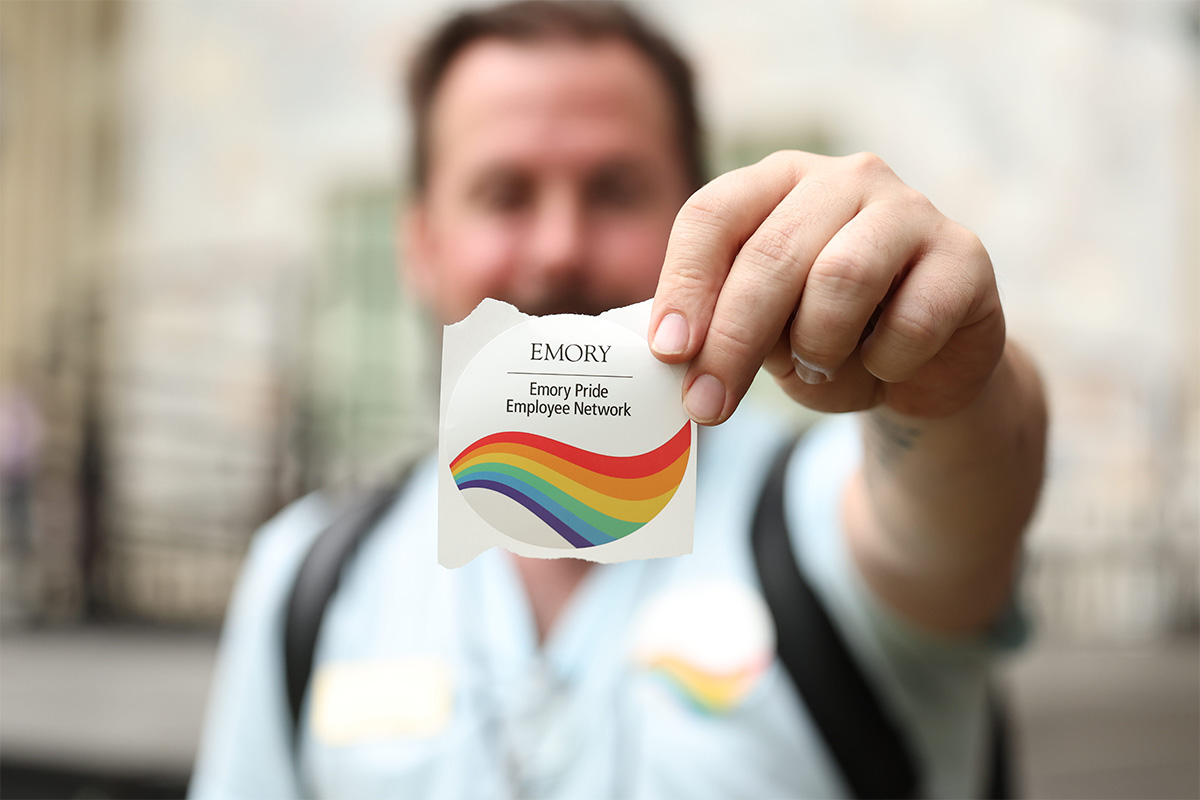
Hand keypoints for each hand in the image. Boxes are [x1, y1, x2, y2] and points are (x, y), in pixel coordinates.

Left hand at [649, 151, 1005, 421]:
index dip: (685, 286)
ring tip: (820, 366)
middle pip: (771, 255)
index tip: (669, 353)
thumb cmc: (825, 339)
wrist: (918, 369)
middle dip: (733, 342)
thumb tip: (676, 353)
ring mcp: (910, 209)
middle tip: (708, 406)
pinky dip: (886, 362)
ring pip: (841, 278)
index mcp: (777, 182)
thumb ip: (721, 328)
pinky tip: (886, 364)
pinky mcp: (965, 255)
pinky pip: (912, 319)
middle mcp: (844, 178)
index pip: (712, 214)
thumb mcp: (762, 334)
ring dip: (818, 345)